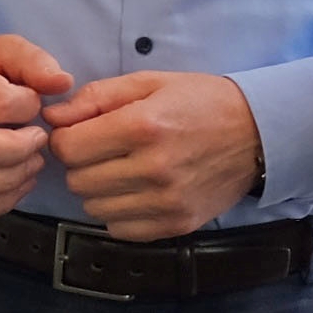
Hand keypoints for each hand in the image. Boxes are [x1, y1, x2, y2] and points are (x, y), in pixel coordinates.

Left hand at [45, 70, 261, 239]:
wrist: (259, 134)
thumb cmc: (202, 102)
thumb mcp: (151, 83)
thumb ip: (97, 97)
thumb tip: (52, 118)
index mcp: (143, 126)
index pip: (68, 148)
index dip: (65, 138)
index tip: (80, 133)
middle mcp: (153, 169)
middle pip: (77, 180)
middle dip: (81, 164)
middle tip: (104, 150)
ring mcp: (166, 202)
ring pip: (93, 208)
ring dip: (99, 189)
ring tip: (123, 170)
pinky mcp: (176, 225)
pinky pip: (119, 229)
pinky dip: (119, 212)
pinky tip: (137, 191)